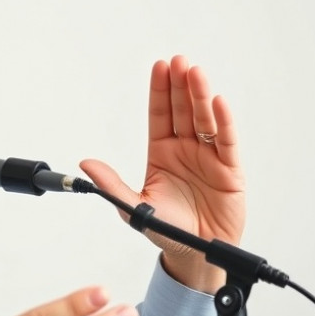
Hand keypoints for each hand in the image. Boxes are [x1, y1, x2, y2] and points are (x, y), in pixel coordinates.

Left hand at [80, 55, 244, 292]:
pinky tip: (218, 102)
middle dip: (180, 85)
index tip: (159, 67)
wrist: (195, 254)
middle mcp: (185, 150)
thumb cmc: (165, 230)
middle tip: (179, 61)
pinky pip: (226, 142)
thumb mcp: (133, 207)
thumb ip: (111, 184)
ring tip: (195, 72)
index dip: (160, 91)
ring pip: (205, 120)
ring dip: (200, 95)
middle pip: (183, 111)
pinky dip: (223, 121)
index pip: (160, 115)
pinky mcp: (229, 170)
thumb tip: (85, 164)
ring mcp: (208, 157)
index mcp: (162, 153)